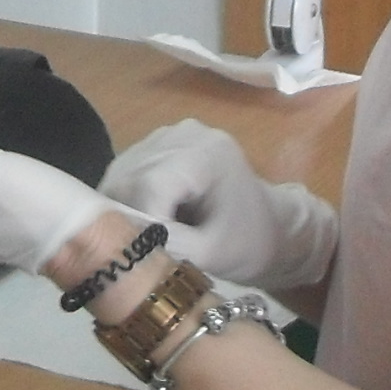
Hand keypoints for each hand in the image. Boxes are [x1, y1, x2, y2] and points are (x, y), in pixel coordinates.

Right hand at [102, 119, 338, 290]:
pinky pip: (127, 172)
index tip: (145, 255)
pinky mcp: (158, 142)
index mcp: (205, 155)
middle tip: (142, 251)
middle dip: (128, 219)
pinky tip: (150, 217)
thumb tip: (121, 239)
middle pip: (130, 178)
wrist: (270, 226)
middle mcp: (182, 134)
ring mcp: (169, 134)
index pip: (148, 187)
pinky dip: (129, 199)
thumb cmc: (248, 244)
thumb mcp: (210, 254)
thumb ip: (166, 244)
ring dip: (124, 209)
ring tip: (147, 236)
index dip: (138, 225)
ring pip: (121, 175)